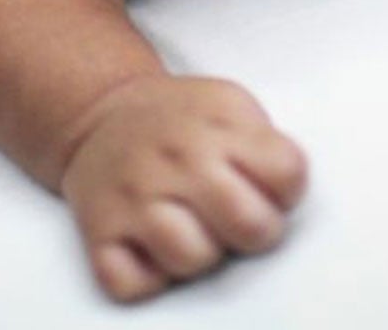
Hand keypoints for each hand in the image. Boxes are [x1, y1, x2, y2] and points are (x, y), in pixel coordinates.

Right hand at [60, 76, 307, 302]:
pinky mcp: (99, 230)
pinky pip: (131, 283)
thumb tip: (285, 194)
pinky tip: (152, 247)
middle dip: (255, 231)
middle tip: (236, 219)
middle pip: (250, 224)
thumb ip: (263, 142)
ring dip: (199, 255)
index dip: (285, 189)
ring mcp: (136, 196)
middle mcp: (177, 158)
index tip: (263, 185)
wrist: (103, 115)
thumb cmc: (178, 122)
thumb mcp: (227, 105)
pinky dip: (145, 277)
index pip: (287, 173)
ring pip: (193, 259)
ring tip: (191, 229)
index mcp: (218, 124)